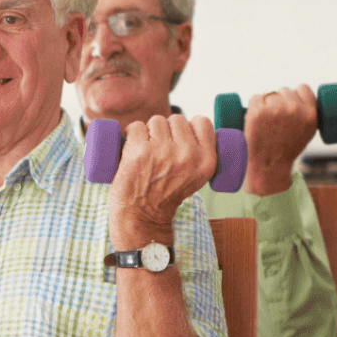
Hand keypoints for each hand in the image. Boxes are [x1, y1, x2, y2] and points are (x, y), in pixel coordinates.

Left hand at [108, 114, 214, 248]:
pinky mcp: (140, 150)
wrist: (142, 217)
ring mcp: (163, 151)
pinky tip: (133, 151)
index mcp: (206, 161)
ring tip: (147, 153)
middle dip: (166, 131)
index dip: (188, 127)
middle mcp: (188, 154)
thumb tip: (191, 125)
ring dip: (148, 132)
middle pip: (177, 119)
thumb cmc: (165, 195)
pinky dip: (130, 136)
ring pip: (156, 121)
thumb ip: (198, 154)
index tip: (178, 139)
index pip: (202, 122)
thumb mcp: (196, 177)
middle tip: (160, 152)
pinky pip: (135, 126)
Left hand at [243, 84, 318, 194]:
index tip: (290, 102)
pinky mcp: (258, 111)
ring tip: (267, 123)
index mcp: (310, 114)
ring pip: (269, 94)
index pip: (303, 88)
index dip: (296, 95)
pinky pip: (256, 98)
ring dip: (266, 104)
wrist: (269, 165)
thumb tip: (297, 95)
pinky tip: (257, 119)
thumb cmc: (286, 150)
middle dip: (280, 101)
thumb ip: (306, 113)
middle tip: (276, 120)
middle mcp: (294, 109)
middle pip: (285, 91)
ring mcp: (276, 109)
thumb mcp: (307, 132)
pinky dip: (254, 106)